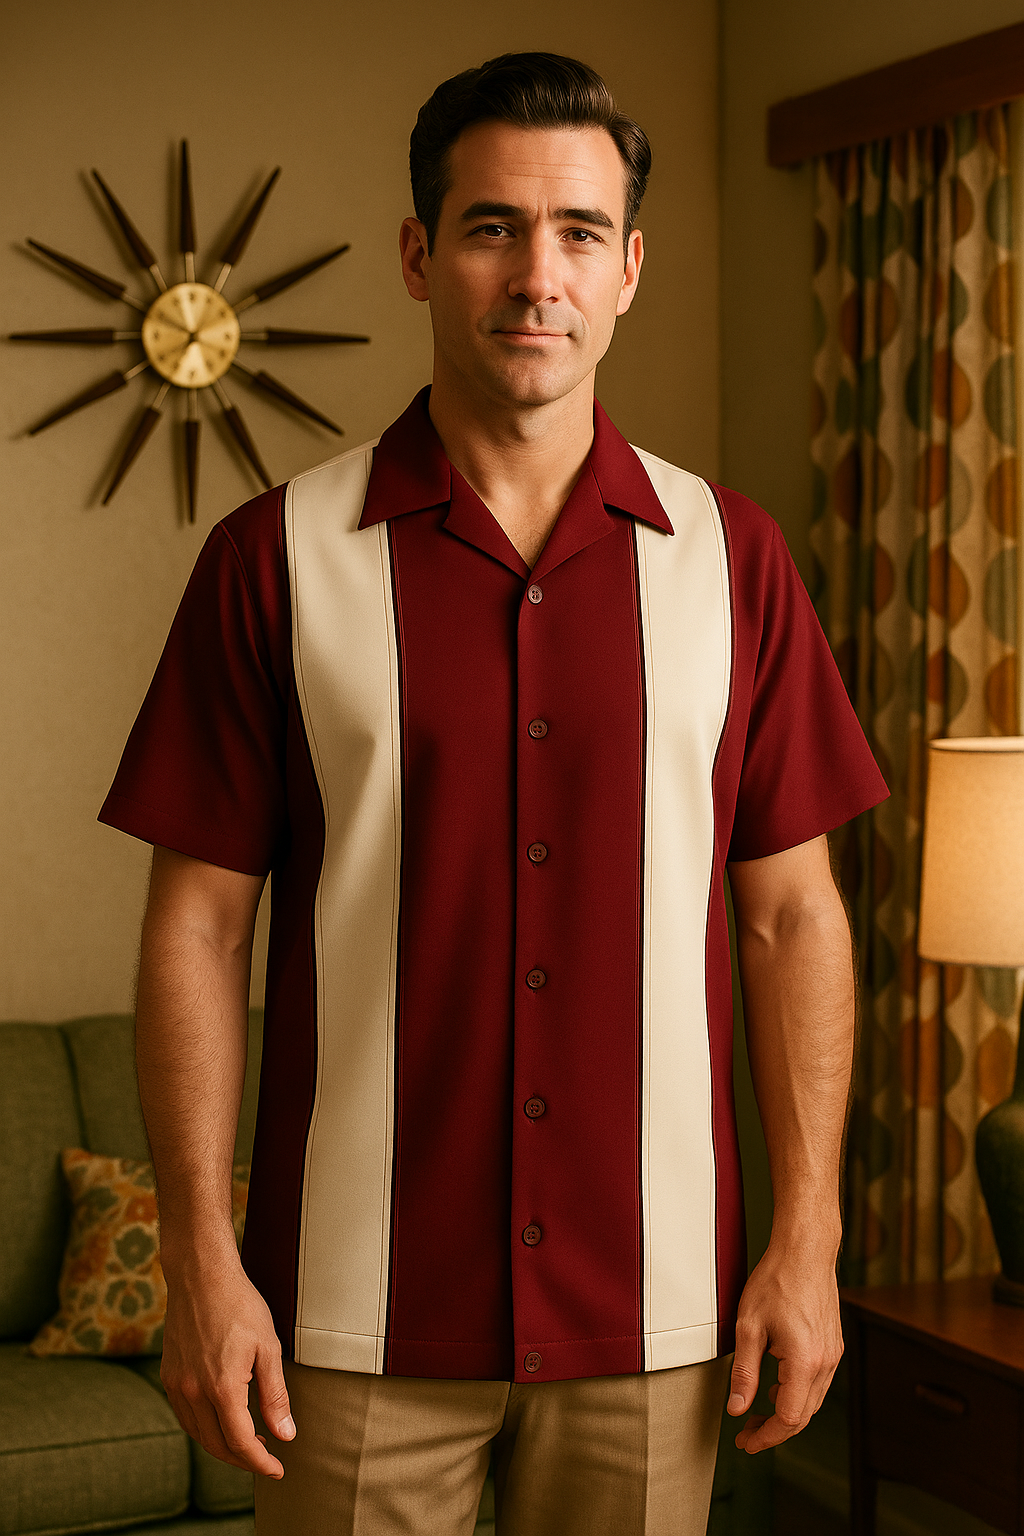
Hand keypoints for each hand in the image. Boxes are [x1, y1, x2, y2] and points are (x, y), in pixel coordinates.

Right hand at [160, 1249, 294, 1477]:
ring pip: (198, 1434)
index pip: (241, 1443)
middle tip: (266, 1458)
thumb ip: (275, 1395)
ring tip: (249, 1441)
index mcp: (221, 1387)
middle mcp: (193, 1392)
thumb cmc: (239, 1304)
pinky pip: (185, 1416)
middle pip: (217, 1445)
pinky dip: (204, 1428)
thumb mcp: (268, 1347)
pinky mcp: (168, 1375)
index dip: (260, 1462)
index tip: (277, 1469)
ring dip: (222, 1446)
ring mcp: (177, 1384)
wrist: (200, 1275)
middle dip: (243, 1460)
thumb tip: (285, 1434)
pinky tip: (222, 1419)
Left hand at [726, 1235, 842, 1453]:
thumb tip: (737, 1408)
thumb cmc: (776, 1280)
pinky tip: (776, 1385)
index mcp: (805, 1361)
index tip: (746, 1442)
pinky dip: (797, 1393)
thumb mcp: (748, 1326)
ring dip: (786, 1413)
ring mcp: (833, 1354)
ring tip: (756, 1410)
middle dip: (774, 1430)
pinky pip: (817, 1383)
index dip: (766, 1436)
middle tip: (746, 1433)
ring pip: (811, 1401)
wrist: (805, 1251)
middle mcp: (825, 1362)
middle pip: (803, 1416)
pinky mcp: (833, 1346)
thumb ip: (744, 1372)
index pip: (789, 1418)